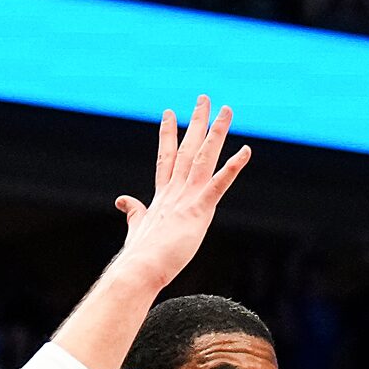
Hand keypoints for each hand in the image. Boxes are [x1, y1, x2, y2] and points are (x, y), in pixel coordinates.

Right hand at [111, 98, 252, 292]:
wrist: (139, 270)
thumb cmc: (139, 256)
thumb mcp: (137, 228)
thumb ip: (133, 211)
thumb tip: (122, 201)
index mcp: (162, 197)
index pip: (167, 158)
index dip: (169, 134)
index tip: (169, 113)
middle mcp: (174, 191)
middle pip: (187, 148)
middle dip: (196, 122)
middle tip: (204, 98)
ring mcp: (187, 198)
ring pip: (203, 157)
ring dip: (216, 132)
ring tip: (226, 109)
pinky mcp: (199, 210)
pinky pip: (219, 183)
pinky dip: (233, 166)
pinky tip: (246, 150)